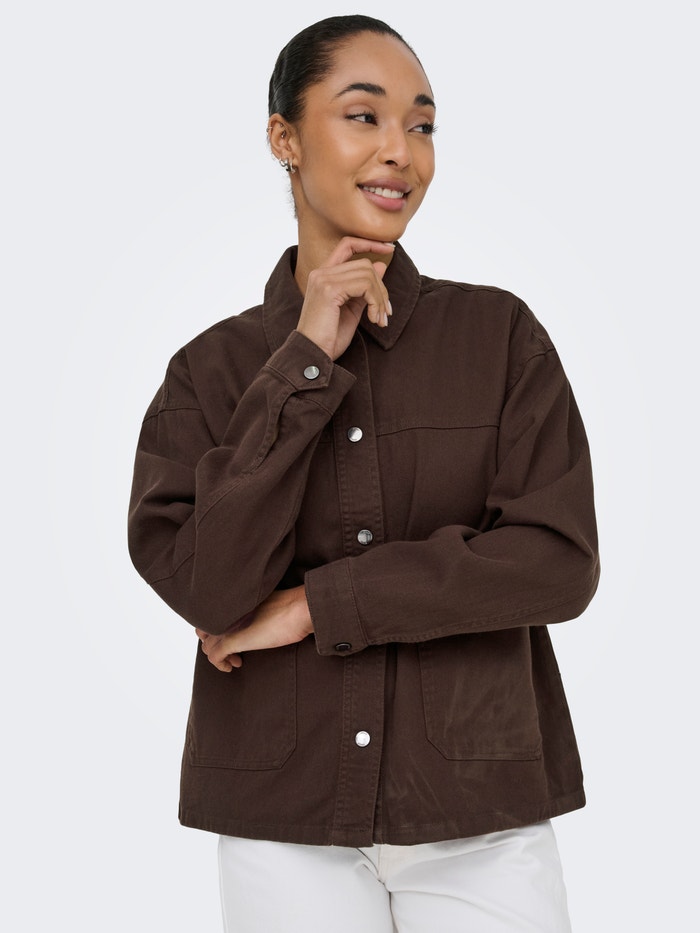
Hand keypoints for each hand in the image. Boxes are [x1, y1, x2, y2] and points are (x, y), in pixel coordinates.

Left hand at [196, 585, 312, 671]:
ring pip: (207, 645)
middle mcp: (226, 611)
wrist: (300, 608)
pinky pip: (214, 656)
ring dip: (219, 656)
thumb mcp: (267, 604)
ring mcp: (227, 625)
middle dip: (215, 643)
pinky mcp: (232, 640)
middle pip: (204, 630)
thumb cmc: (293, 606)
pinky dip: (220, 665)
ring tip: (236, 660)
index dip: (217, 628)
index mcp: (234, 600)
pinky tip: (232, 666)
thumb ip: (254, 609)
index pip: (211, 615)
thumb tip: (256, 618)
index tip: (231, 636)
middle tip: (232, 651)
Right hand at [296, 237, 394, 359]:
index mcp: (323, 275)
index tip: (390, 249)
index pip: (348, 244)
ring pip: (367, 274)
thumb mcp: (351, 309)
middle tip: (385, 312)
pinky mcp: (329, 290)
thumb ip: (364, 288)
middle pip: (364, 263)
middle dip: (381, 288)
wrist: (312, 356)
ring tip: (380, 319)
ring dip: (380, 299)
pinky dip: (376, 302)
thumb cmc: (328, 338)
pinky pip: (365, 286)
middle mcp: (320, 273)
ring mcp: (323, 280)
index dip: (370, 243)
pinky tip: (373, 320)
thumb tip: (380, 266)